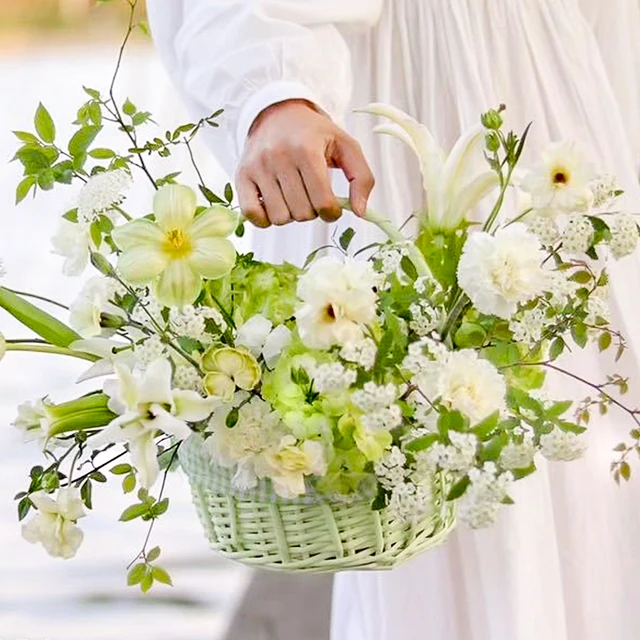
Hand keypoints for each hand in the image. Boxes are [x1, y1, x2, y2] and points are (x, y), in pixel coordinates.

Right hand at [236, 99, 374, 227]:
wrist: (278, 113)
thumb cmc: (315, 134)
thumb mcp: (346, 146)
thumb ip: (362, 178)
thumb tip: (360, 212)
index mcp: (306, 149)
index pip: (323, 203)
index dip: (332, 212)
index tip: (331, 205)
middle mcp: (279, 157)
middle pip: (301, 213)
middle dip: (311, 212)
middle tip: (311, 195)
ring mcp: (258, 167)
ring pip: (279, 218)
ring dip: (290, 215)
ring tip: (293, 197)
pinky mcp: (242, 175)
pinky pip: (252, 215)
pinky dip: (265, 219)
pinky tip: (274, 205)